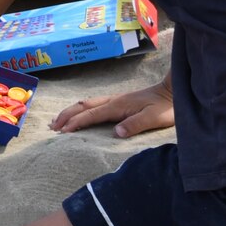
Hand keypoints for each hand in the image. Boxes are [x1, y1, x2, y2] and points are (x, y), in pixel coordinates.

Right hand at [52, 80, 173, 138]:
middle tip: (52, 127)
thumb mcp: (154, 118)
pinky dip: (81, 110)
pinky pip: (94, 105)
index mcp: (118, 106)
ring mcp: (115, 100)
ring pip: (87, 104)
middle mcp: (113, 101)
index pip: (91, 115)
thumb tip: (116, 133)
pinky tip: (79, 114)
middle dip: (66, 115)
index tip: (62, 133)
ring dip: (71, 112)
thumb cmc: (166, 107)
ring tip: (58, 121)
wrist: (173, 92)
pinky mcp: (119, 102)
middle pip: (83, 106)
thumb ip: (135, 124)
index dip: (75, 123)